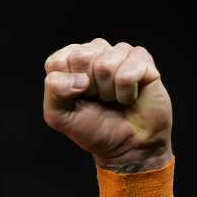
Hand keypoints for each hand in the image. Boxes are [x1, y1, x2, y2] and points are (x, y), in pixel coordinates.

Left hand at [43, 38, 173, 169]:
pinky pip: (128, 73)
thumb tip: (79, 78)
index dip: (66, 86)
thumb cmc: (94, 128)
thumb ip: (54, 91)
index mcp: (69, 60)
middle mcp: (94, 51)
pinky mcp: (142, 59)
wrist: (129, 145)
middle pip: (81, 58)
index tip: (77, 98)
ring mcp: (119, 52)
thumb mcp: (59, 116)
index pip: (57, 61)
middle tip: (98, 98)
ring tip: (114, 98)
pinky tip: (129, 96)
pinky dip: (127, 93)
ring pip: (106, 65)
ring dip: (109, 92)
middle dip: (89, 87)